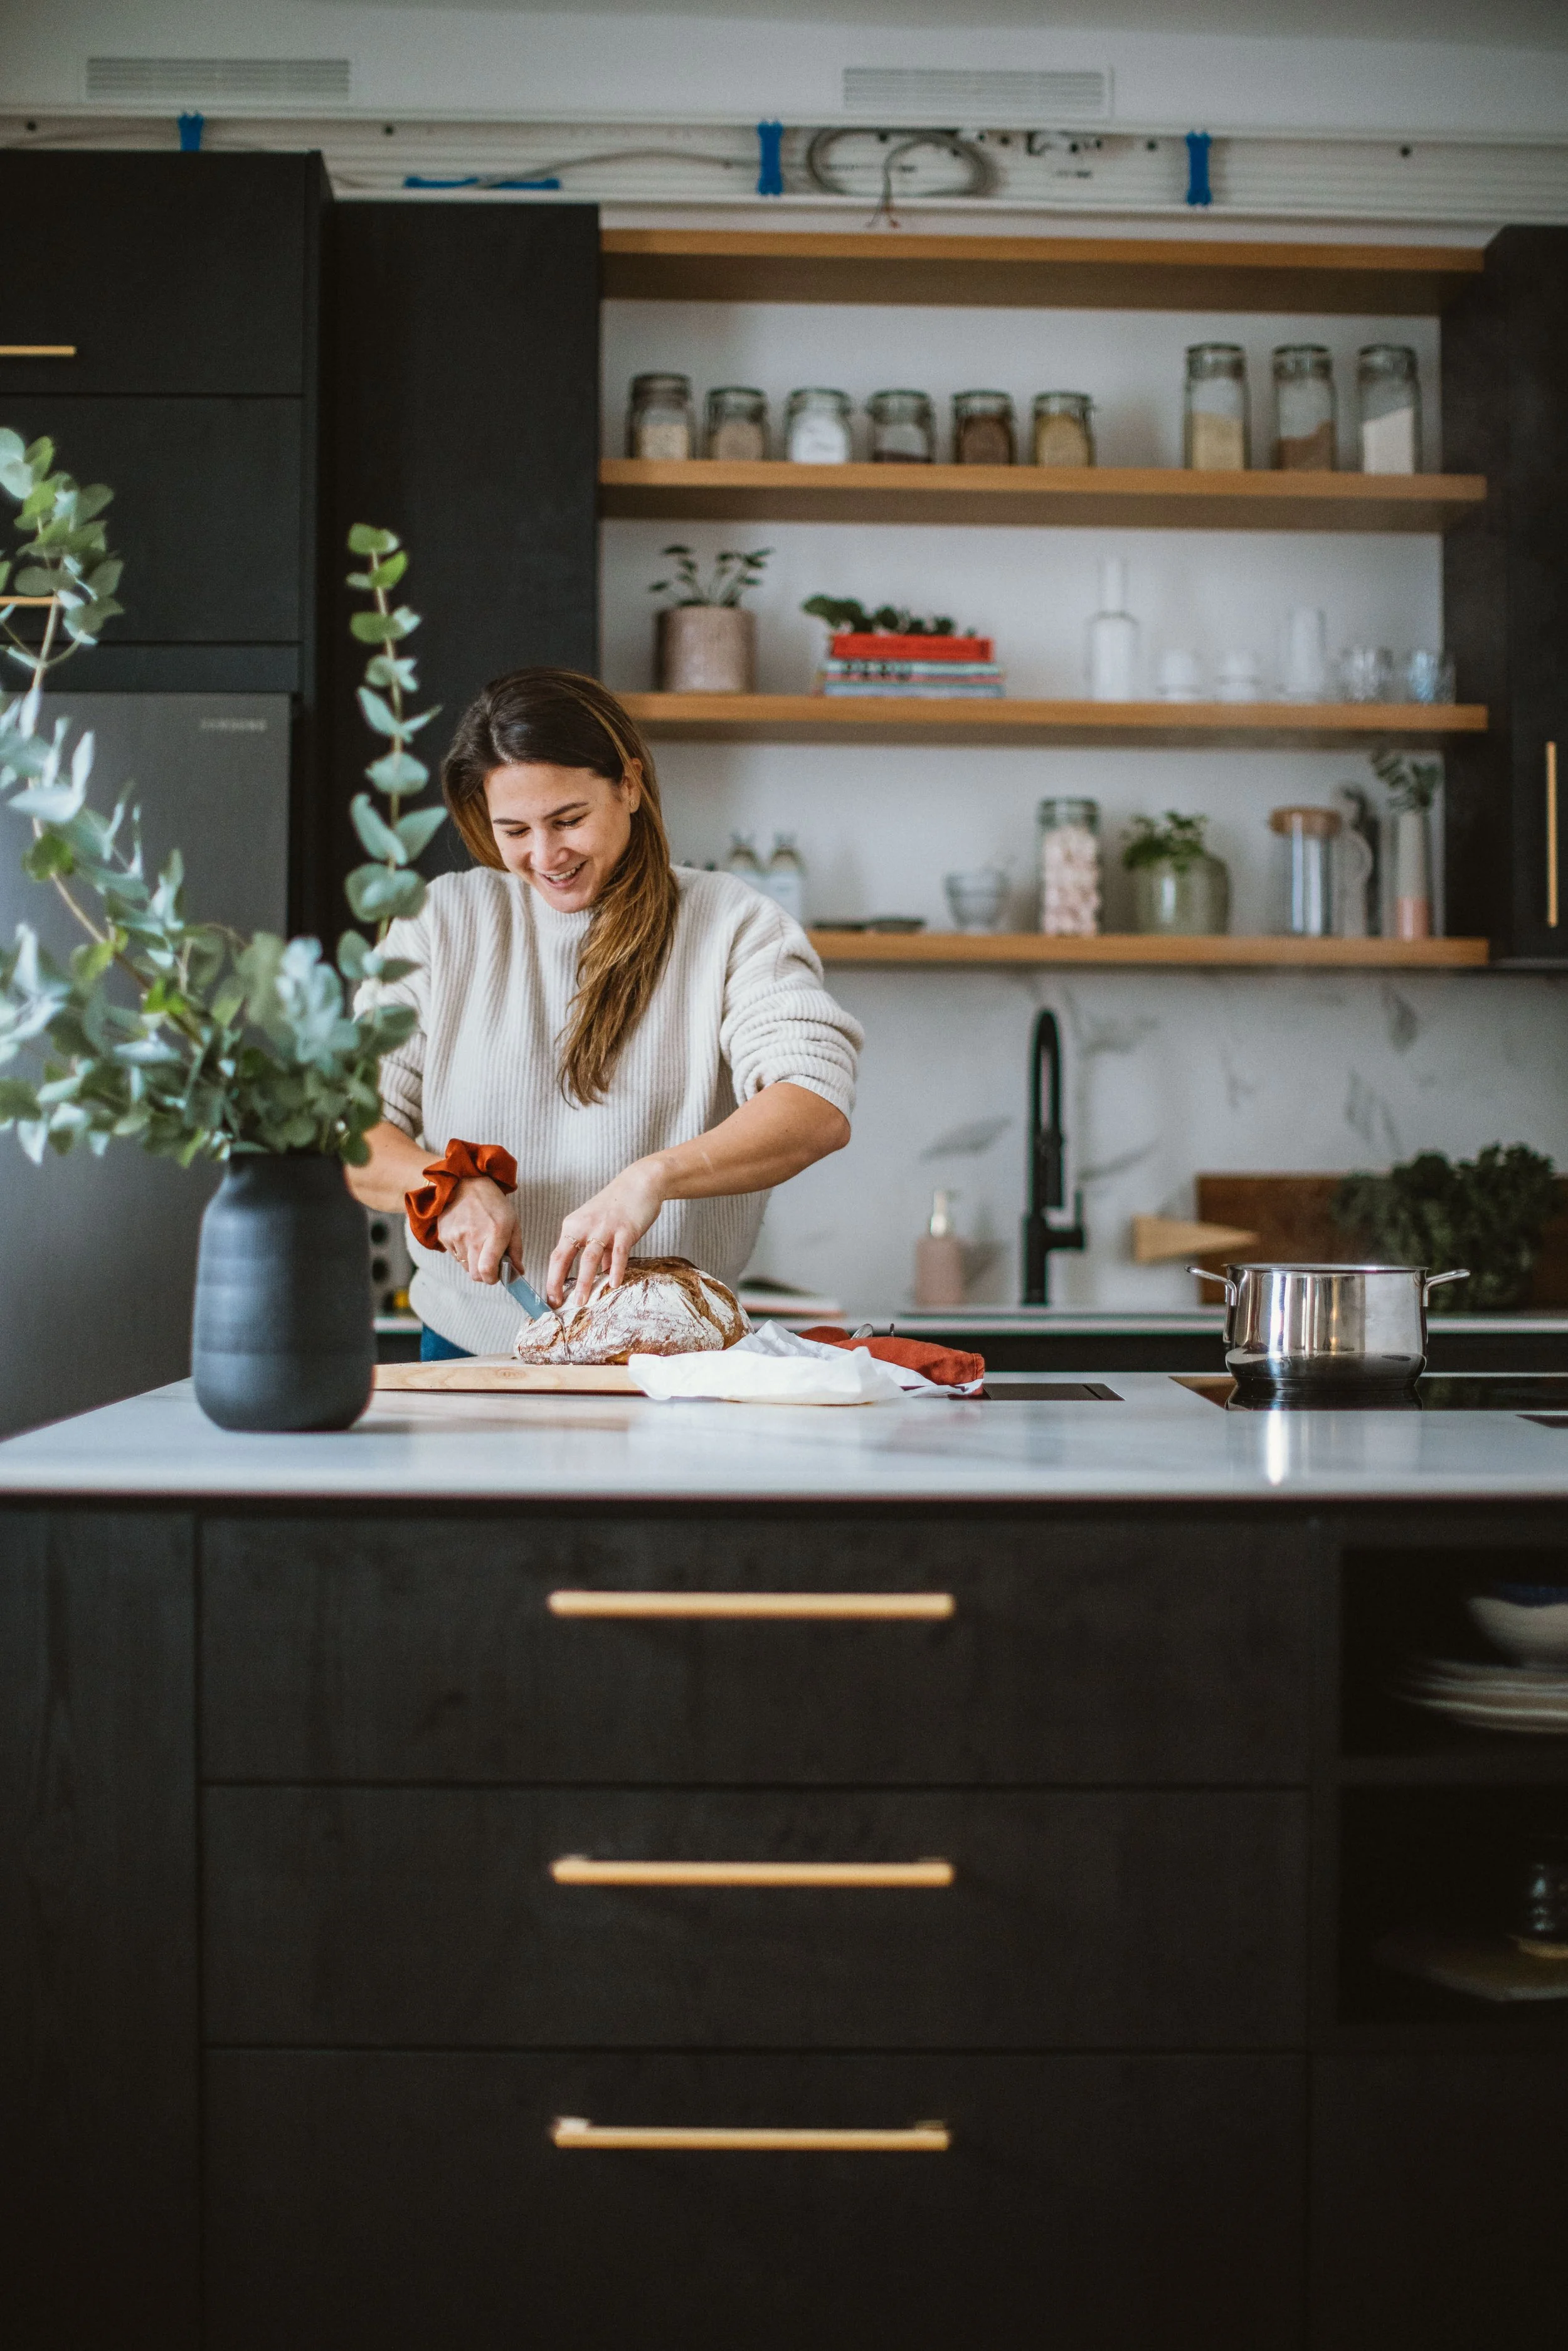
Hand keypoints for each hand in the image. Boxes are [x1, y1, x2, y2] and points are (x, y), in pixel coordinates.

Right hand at [434, 1175, 519, 1285]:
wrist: (465, 1183)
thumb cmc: (493, 1203)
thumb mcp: (512, 1222)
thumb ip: (516, 1250)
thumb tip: (518, 1272)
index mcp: (494, 1233)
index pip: (487, 1270)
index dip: (492, 1278)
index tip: (497, 1275)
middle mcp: (473, 1237)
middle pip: (475, 1275)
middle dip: (484, 1274)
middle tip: (489, 1262)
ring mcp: (456, 1237)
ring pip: (465, 1266)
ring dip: (473, 1261)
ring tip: (478, 1242)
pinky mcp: (444, 1236)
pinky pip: (455, 1255)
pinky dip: (462, 1252)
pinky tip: (467, 1236)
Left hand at [547, 1157, 667, 1307]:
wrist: (641, 1182)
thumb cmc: (619, 1206)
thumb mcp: (600, 1226)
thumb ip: (600, 1251)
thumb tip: (601, 1273)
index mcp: (573, 1226)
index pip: (557, 1256)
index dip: (552, 1279)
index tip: (551, 1299)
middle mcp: (583, 1226)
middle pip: (564, 1257)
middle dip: (558, 1283)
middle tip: (557, 1304)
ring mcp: (604, 1227)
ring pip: (588, 1258)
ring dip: (584, 1282)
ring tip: (581, 1301)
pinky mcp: (625, 1229)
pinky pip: (618, 1253)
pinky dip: (615, 1269)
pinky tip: (613, 1284)